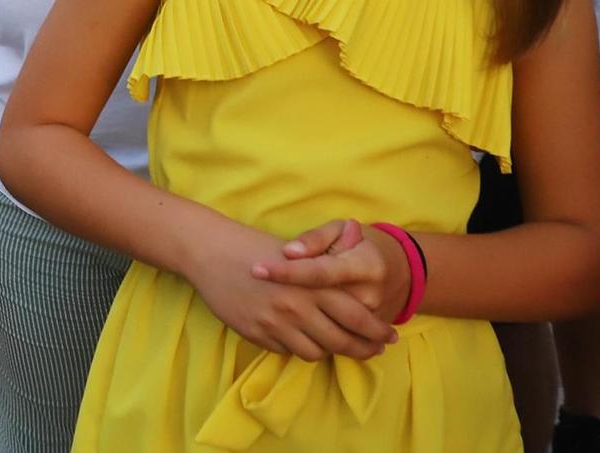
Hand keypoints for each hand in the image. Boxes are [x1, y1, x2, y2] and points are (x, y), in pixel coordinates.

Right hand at [186, 216, 396, 361]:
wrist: (210, 252)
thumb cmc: (255, 246)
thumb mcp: (297, 248)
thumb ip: (329, 258)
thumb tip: (359, 247)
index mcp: (312, 283)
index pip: (356, 315)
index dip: (376, 330)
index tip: (389, 336)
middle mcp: (297, 306)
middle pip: (340, 341)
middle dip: (363, 349)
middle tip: (373, 350)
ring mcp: (276, 323)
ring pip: (315, 353)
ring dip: (327, 350)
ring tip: (334, 342)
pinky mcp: (256, 334)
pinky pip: (286, 352)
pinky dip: (297, 346)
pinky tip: (298, 336)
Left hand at [255, 219, 410, 325]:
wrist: (402, 271)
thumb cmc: (363, 244)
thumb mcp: (342, 230)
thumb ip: (317, 239)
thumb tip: (290, 252)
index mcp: (362, 266)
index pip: (319, 272)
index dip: (287, 272)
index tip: (256, 269)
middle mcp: (367, 296)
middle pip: (319, 307)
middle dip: (283, 306)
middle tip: (252, 297)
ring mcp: (368, 320)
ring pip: (327, 333)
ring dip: (295, 328)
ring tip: (262, 314)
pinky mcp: (368, 337)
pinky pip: (337, 343)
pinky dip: (312, 340)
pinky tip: (287, 330)